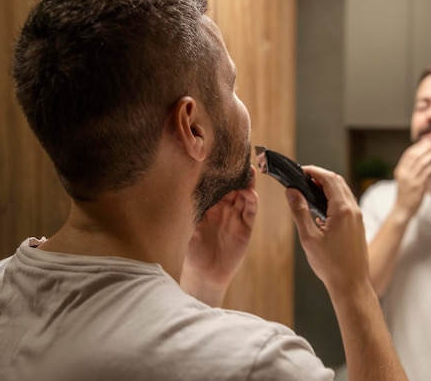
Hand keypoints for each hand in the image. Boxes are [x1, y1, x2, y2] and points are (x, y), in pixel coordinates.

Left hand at [180, 166, 258, 305]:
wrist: (204, 275)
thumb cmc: (191, 251)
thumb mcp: (186, 226)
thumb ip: (189, 208)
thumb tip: (179, 187)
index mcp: (208, 205)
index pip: (216, 183)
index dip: (219, 170)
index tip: (219, 155)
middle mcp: (223, 208)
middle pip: (233, 185)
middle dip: (236, 171)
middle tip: (239, 156)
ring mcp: (236, 217)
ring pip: (244, 194)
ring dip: (247, 182)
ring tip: (248, 170)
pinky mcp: (245, 228)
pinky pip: (250, 211)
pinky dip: (252, 200)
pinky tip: (250, 192)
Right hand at [285, 166, 367, 293]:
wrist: (351, 284)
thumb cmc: (330, 265)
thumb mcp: (309, 238)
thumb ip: (300, 212)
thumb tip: (292, 191)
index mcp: (342, 210)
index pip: (329, 179)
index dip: (314, 171)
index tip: (301, 170)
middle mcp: (353, 210)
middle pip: (338, 181)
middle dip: (320, 176)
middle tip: (303, 177)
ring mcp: (358, 217)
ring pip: (344, 191)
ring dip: (328, 186)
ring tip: (310, 190)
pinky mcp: (358, 225)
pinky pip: (347, 203)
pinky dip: (335, 197)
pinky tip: (322, 207)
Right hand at [393, 139, 430, 218]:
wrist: (402, 210)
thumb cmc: (406, 195)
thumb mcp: (406, 180)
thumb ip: (412, 169)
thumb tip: (422, 157)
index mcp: (400, 170)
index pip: (409, 153)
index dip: (419, 145)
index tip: (429, 140)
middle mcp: (403, 173)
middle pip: (415, 155)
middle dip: (426, 147)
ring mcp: (410, 180)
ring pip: (421, 162)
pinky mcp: (417, 187)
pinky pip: (427, 173)